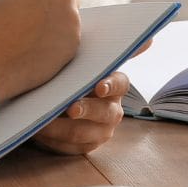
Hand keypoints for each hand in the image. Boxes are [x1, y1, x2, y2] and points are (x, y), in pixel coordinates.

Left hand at [32, 38, 151, 155]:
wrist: (53, 95)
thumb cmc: (70, 71)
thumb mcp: (83, 56)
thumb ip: (105, 47)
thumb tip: (148, 39)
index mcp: (116, 84)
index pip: (120, 84)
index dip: (110, 85)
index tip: (97, 87)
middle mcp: (112, 109)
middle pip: (104, 112)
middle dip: (86, 109)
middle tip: (69, 107)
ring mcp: (100, 130)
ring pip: (83, 133)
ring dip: (62, 127)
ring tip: (44, 120)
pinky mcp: (84, 146)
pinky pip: (69, 147)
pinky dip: (53, 139)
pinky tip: (39, 130)